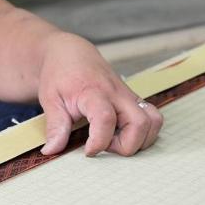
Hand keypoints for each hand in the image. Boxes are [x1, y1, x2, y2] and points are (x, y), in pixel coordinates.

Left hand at [37, 32, 162, 156]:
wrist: (71, 54)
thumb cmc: (60, 76)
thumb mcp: (50, 99)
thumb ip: (55, 126)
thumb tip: (51, 151)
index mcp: (93, 92)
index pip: (105, 118)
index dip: (99, 142)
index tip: (88, 151)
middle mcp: (117, 93)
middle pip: (140, 123)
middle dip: (126, 146)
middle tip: (104, 145)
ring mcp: (129, 96)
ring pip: (154, 121)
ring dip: (140, 140)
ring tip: (115, 140)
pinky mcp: (135, 100)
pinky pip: (153, 118)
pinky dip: (144, 133)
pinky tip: (122, 134)